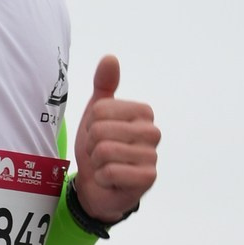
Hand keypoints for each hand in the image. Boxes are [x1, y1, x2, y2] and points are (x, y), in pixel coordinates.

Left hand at [71, 54, 158, 224]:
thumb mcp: (96, 114)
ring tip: (105, 165)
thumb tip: (110, 58)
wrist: (98, 186)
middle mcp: (153, 132)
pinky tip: (110, 180)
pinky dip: (102, 178)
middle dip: (91, 145)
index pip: (100, 110)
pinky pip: (110, 172)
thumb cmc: (99, 147)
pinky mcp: (148, 178)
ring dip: (96, 163)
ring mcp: (153, 156)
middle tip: (100, 154)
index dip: (90, 126)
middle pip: (101, 130)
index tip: (98, 135)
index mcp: (143, 112)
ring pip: (104, 151)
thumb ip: (104, 86)